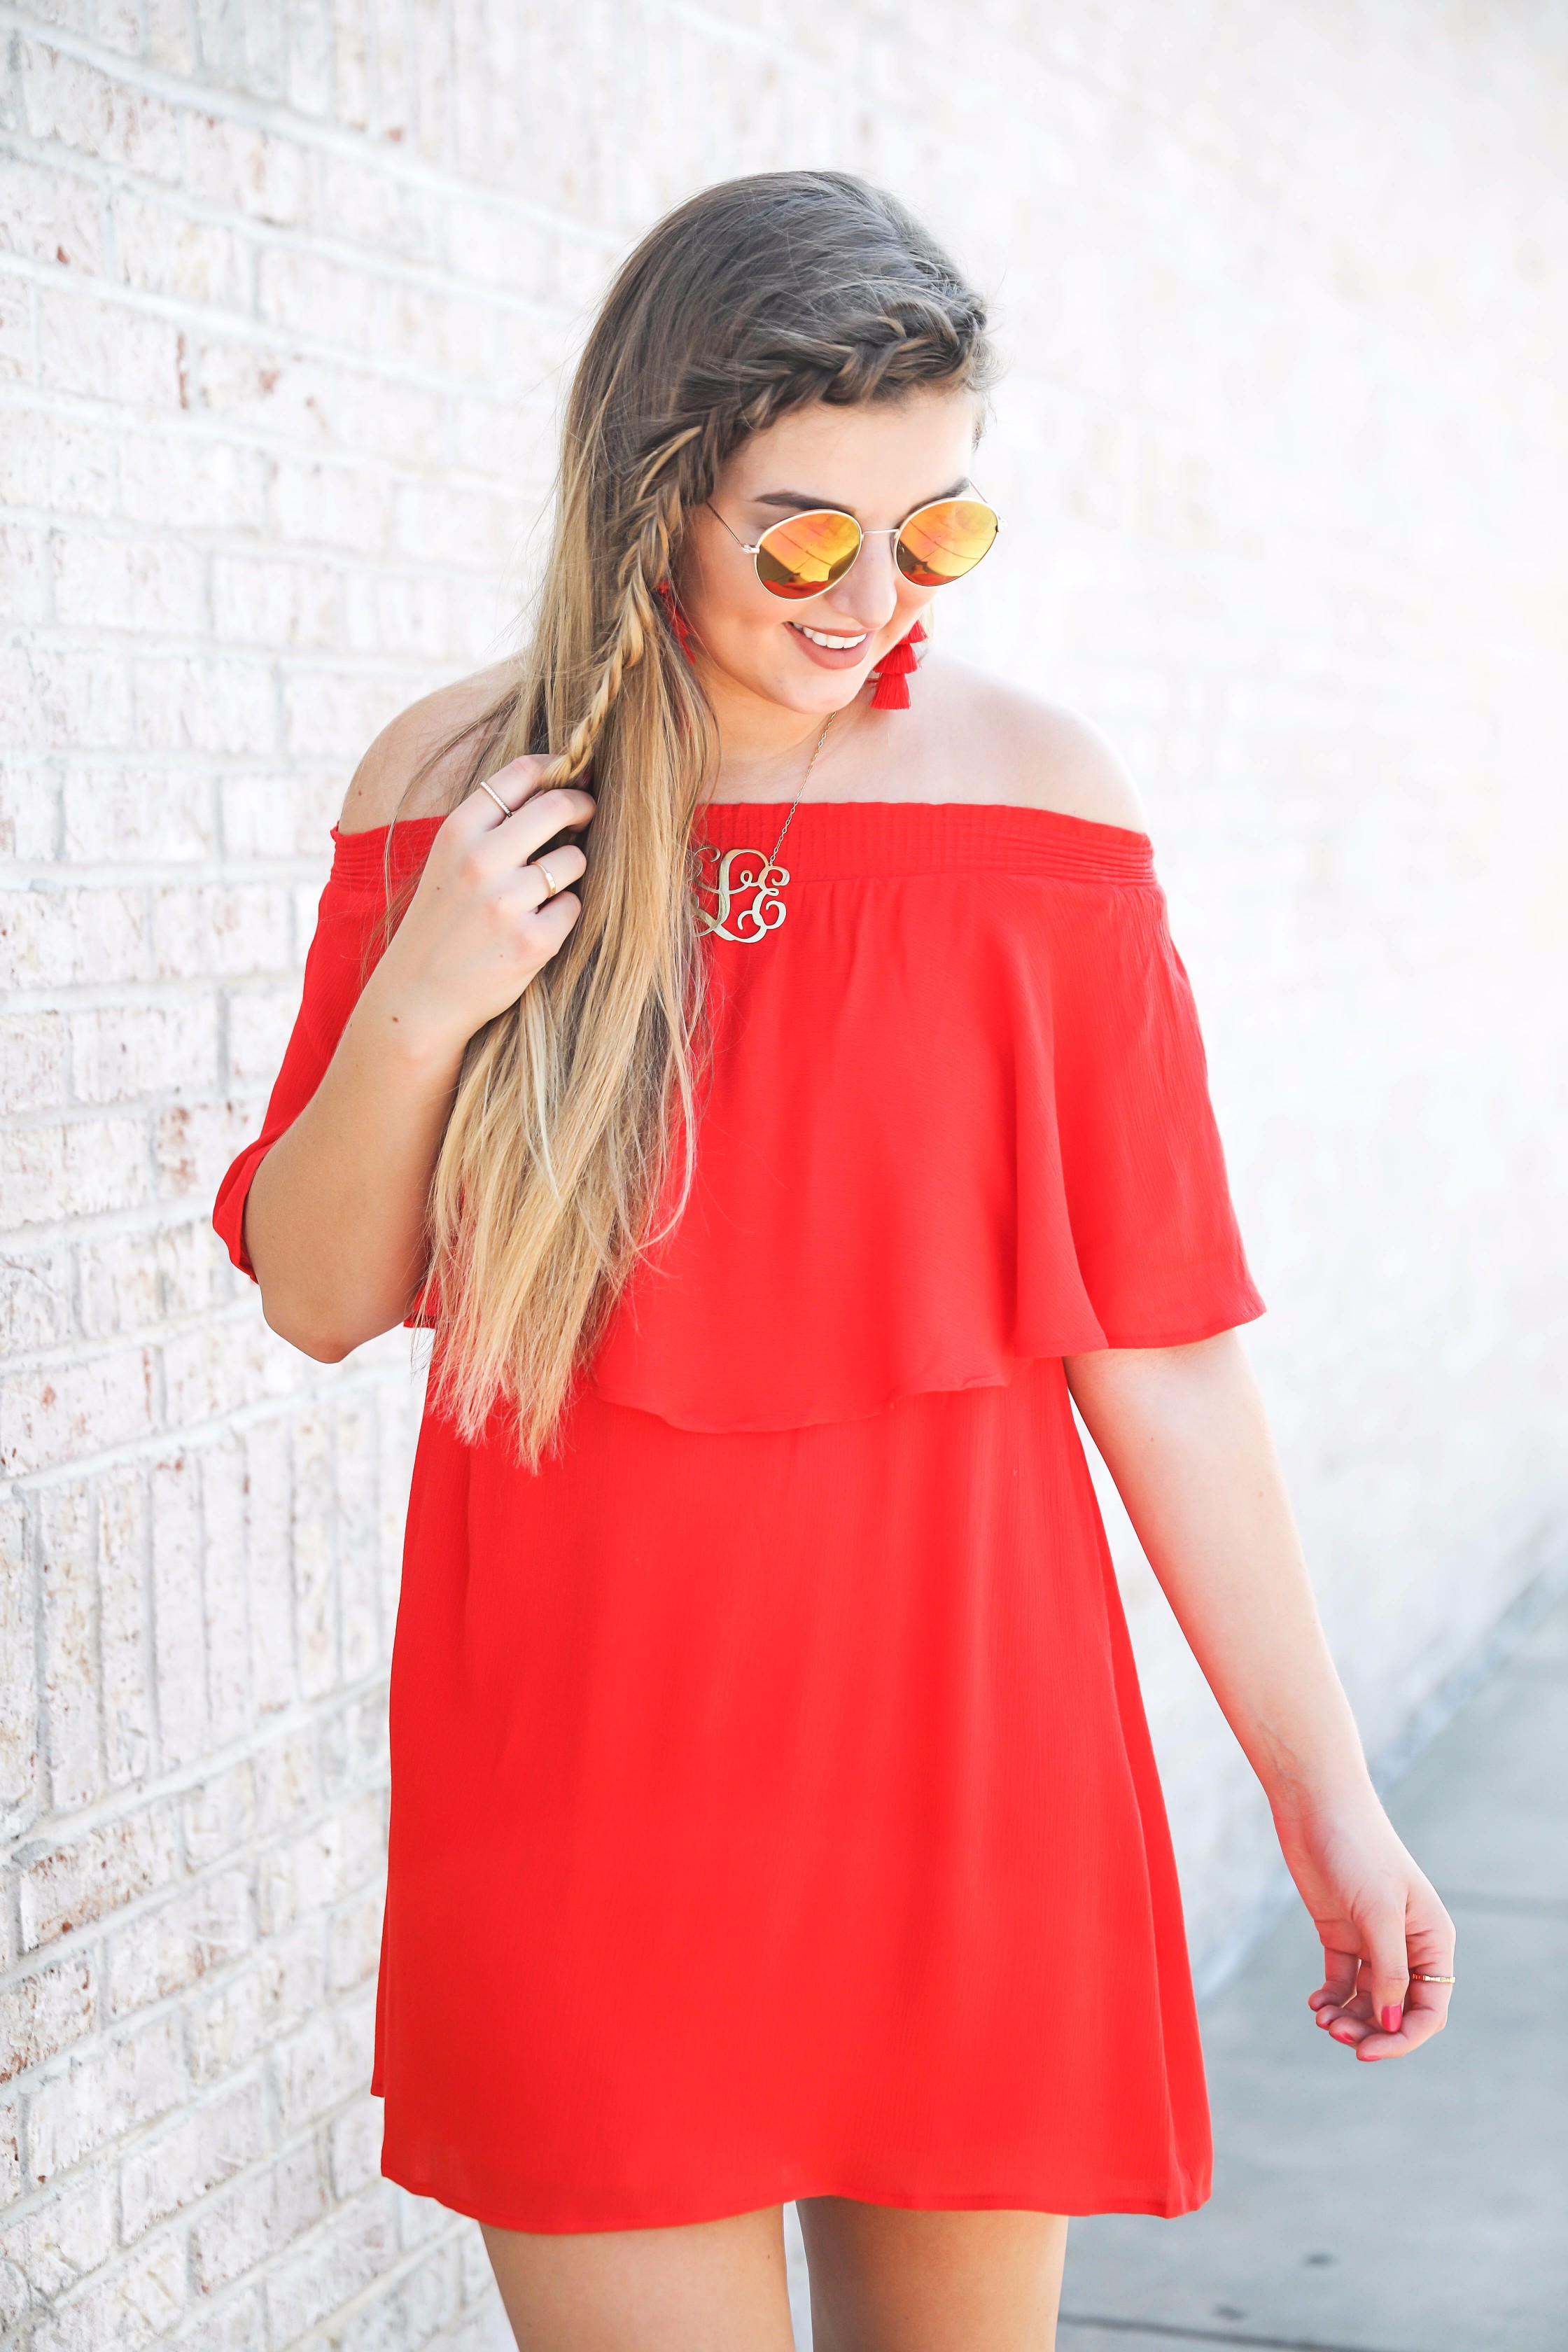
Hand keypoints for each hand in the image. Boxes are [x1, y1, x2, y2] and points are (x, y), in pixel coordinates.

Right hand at [366, 756, 593, 1056]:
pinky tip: (537, 927)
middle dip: (582, 806)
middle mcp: (480, 861)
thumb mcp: (449, 860)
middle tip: (586, 814)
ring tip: (543, 890)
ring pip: (573, 860)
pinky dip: (563, 914)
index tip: (571, 776)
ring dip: (569, 869)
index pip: (522, 773)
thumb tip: (557, 784)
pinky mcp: (533, 942)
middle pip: (559, 807)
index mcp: (457, 831)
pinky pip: (573, 907)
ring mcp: (507, 903)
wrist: (417, 997)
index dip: (557, 768)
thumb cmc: (442, 922)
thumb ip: (492, 823)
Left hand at [1276, 1795, 1454, 2061]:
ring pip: (1369, 2000)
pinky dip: (1332, 1998)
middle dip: (1372, 2030)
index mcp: (1432, 1941)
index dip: (1403, 2037)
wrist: (1318, 1807)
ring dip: (1349, 2018)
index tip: (1368, 2050)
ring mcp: (1372, 1941)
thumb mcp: (1379, 1913)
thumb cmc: (1358, 1851)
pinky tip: (1317, 2004)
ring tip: (1323, 2020)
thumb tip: (1391, 2023)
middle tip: (1337, 2034)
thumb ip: (1389, 1971)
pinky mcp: (1341, 1934)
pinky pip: (1343, 1982)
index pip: (1429, 2009)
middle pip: (1397, 2010)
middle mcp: (1407, 1946)